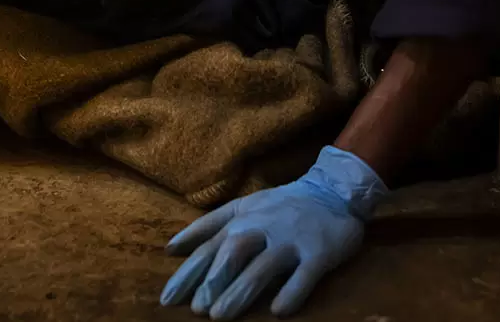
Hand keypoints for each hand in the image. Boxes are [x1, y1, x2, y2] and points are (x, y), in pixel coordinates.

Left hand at [159, 146, 386, 318]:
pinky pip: (305, 275)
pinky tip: (278, 311)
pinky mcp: (318, 253)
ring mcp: (290, 240)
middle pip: (232, 253)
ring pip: (263, 266)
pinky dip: (292, 292)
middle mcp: (262, 228)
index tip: (168, 299)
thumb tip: (170, 249)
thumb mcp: (240, 208)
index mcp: (241, 220)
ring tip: (221, 316)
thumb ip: (207, 227)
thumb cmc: (279, 205)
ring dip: (241, 290)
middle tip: (197, 310)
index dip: (187, 273)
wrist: (331, 191)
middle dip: (212, 281)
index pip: (208, 247)